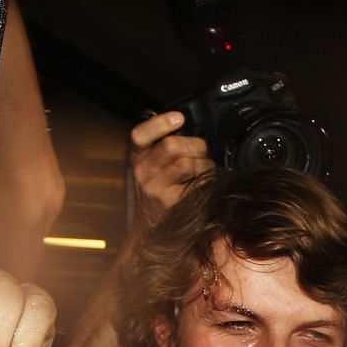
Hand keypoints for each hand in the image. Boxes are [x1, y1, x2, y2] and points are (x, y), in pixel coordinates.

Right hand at [129, 111, 214, 232]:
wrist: (152, 229)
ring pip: (188, 163)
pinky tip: (204, 185)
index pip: (140, 135)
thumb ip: (164, 147)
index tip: (178, 118)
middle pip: (172, 146)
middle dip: (194, 144)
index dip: (159, 123)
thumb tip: (189, 129)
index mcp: (138, 158)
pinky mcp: (174, 204)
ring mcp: (157, 189)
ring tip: (203, 171)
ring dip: (204, 164)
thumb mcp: (153, 167)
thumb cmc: (159, 192)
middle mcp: (144, 172)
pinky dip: (208, 181)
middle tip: (200, 152)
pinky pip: (199, 183)